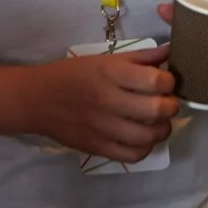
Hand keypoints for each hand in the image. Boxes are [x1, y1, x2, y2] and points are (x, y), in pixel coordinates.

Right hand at [30, 45, 177, 163]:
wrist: (36, 99)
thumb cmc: (72, 74)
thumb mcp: (104, 59)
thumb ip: (140, 57)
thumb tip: (170, 52)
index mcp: (110, 73)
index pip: (156, 81)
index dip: (169, 82)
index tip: (166, 82)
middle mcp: (109, 100)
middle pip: (157, 110)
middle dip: (171, 106)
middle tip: (167, 103)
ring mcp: (103, 127)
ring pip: (149, 136)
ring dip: (162, 129)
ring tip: (158, 122)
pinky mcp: (98, 148)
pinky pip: (133, 155)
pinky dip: (145, 148)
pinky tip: (142, 138)